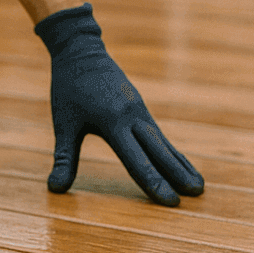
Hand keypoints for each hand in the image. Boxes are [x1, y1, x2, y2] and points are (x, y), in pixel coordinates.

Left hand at [36, 4, 203, 205]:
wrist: (81, 50)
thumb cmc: (68, 88)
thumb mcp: (63, 123)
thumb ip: (64, 158)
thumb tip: (54, 190)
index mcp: (112, 121)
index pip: (136, 160)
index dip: (154, 183)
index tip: (171, 202)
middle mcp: (132, 116)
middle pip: (159, 151)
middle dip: (178, 175)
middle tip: (197, 195)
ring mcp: (140, 111)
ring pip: (163, 143)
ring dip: (181, 164)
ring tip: (199, 186)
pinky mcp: (141, 108)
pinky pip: (160, 135)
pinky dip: (172, 151)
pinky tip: (181, 164)